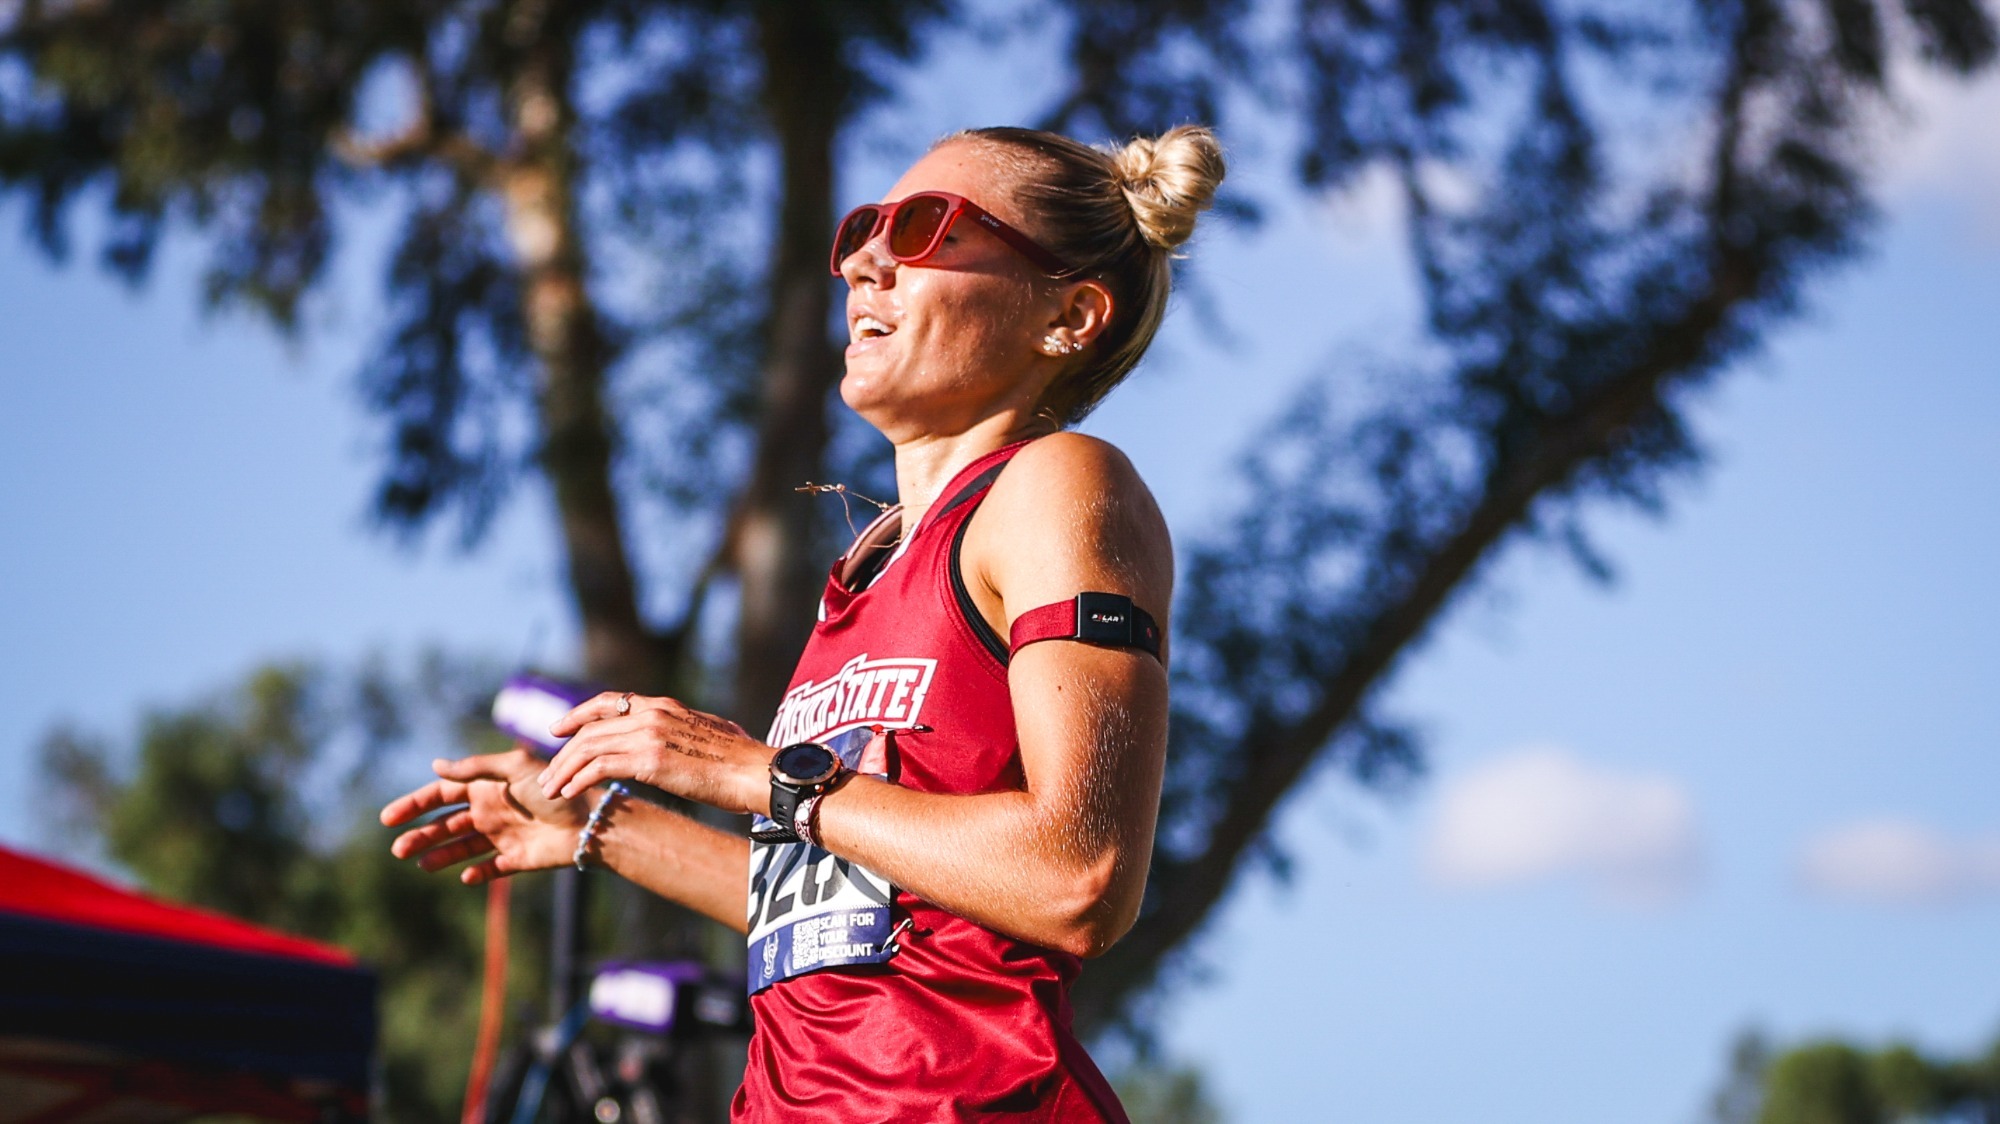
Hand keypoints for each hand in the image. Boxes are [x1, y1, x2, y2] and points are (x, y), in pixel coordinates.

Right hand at [380, 747, 589, 883]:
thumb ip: (474, 769)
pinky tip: (465, 877)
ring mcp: (503, 835)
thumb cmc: (554, 788)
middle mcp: (492, 810)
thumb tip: (435, 765)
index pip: (441, 795)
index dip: (414, 805)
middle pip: (446, 824)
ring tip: (420, 864)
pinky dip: (476, 873)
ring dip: (440, 855)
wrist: (591, 819)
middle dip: (421, 835)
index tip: (388, 818)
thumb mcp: (513, 769)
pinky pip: (491, 868)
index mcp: (487, 787)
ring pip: (462, 847)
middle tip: (398, 849)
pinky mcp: (518, 858)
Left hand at [540, 692, 768, 815]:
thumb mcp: (708, 735)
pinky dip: (578, 780)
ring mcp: (650, 735)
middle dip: (563, 753)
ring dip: (563, 770)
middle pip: (591, 729)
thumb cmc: (741, 762)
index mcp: (664, 706)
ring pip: (589, 747)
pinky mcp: (649, 760)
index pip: (609, 702)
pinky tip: (568, 793)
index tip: (558, 729)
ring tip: (549, 789)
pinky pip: (599, 767)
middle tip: (546, 774)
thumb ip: (684, 733)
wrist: (756, 772)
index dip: (578, 714)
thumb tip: (680, 743)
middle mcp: (652, 714)